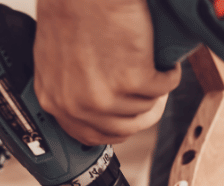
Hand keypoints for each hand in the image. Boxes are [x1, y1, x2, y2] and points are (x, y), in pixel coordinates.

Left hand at [33, 0, 180, 144]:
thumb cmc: (71, 6)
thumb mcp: (57, 56)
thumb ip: (70, 86)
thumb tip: (95, 104)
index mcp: (54, 100)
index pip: (90, 135)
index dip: (115, 128)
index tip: (129, 119)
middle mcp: (77, 104)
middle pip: (124, 127)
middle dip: (143, 111)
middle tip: (151, 93)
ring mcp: (105, 96)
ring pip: (146, 108)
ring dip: (155, 89)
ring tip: (155, 68)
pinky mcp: (133, 80)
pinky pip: (163, 87)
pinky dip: (169, 74)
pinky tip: (165, 62)